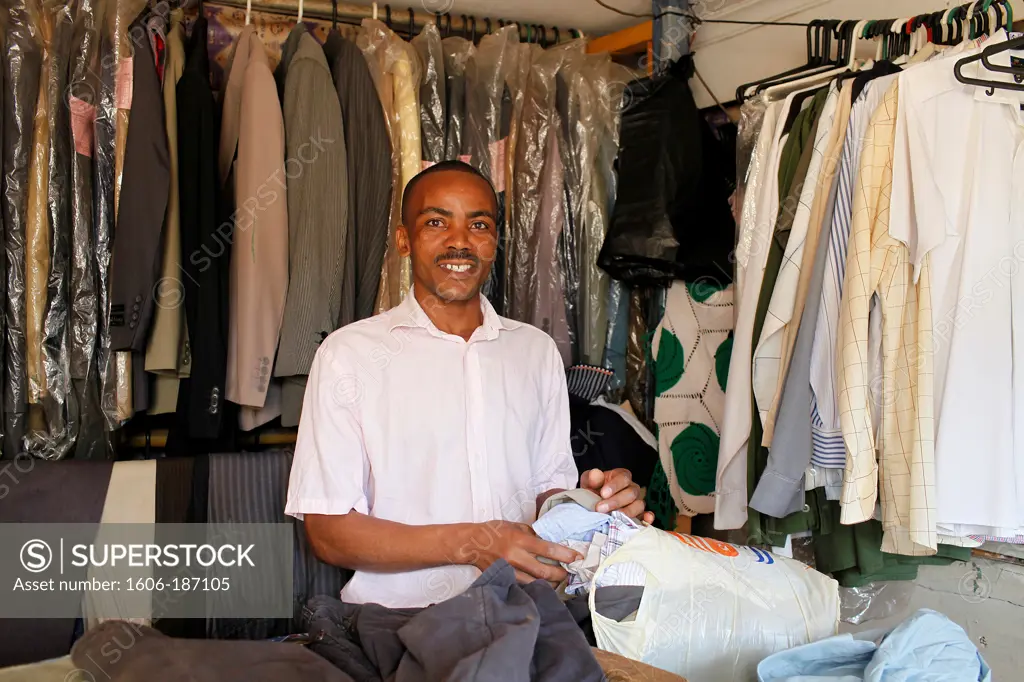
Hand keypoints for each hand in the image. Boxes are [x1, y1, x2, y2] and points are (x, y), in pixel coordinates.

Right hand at [456, 521, 582, 584]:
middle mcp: (515, 557)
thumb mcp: (515, 525)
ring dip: (549, 584)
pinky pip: (523, 587)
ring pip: (534, 584)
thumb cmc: (495, 531)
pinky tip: (542, 586)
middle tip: (569, 574)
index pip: (547, 549)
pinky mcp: (504, 579)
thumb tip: (550, 540)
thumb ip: (532, 534)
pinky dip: (534, 587)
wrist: (472, 543)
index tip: (577, 558)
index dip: (565, 555)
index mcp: (519, 540)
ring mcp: (509, 571)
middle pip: (543, 572)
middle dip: (560, 575)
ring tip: (558, 581)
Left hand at [580, 468, 654, 523]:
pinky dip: (646, 519)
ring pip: (638, 505)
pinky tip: (644, 522)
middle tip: (600, 508)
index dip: (614, 486)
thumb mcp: (589, 481)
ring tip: (613, 518)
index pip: (623, 478)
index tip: (603, 493)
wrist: (593, 505)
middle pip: (631, 493)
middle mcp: (632, 488)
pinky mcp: (639, 515)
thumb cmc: (594, 491)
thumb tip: (595, 474)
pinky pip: (646, 517)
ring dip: (626, 513)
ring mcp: (637, 502)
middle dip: (615, 502)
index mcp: (622, 476)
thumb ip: (592, 478)